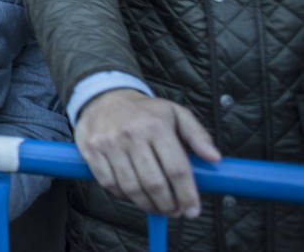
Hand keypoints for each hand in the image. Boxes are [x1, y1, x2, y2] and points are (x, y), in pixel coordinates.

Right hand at [75, 88, 219, 216]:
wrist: (103, 96)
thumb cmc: (144, 111)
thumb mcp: (176, 114)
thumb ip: (198, 135)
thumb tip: (214, 157)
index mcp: (155, 126)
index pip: (177, 170)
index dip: (187, 195)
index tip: (193, 210)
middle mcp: (131, 134)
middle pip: (154, 183)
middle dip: (168, 205)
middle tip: (174, 211)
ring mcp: (108, 143)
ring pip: (131, 188)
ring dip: (147, 205)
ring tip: (157, 206)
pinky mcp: (91, 150)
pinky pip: (109, 183)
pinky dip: (123, 195)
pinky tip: (133, 194)